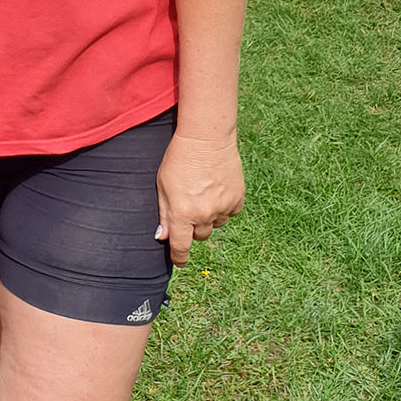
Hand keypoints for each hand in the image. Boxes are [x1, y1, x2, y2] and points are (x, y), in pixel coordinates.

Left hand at [155, 132, 243, 267]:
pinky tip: (217, 190)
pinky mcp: (238, 198)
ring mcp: (223, 207)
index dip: (179, 257)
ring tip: (203, 193)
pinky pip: (230, 213)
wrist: (207, 138)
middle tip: (190, 207)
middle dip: (194, 227)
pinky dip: (224, 207)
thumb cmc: (179, 159)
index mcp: (182, 213)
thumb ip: (164, 214)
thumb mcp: (163, 186)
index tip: (180, 262)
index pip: (181, 246)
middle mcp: (204, 214)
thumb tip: (163, 237)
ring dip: (209, 216)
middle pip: (200, 235)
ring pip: (216, 224)